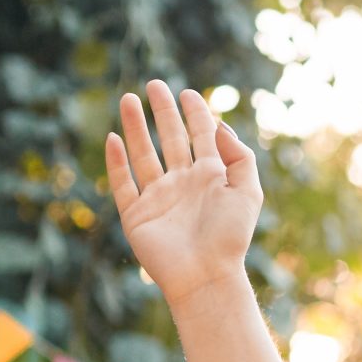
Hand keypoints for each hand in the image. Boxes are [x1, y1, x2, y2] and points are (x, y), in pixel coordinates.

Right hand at [105, 79, 261, 306]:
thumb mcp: (248, 192)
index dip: (195, 114)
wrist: (206, 276)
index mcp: (210, 178)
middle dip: (163, 112)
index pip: (201, 137)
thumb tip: (220, 125)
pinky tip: (113, 138)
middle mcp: (183, 185)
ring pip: (143, 155)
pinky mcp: (137, 215)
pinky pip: (123, 184)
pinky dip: (116, 162)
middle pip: (170, 139)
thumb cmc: (230, 238)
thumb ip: (239, 156)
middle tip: (154, 85)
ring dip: (136, 127)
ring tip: (129, 98)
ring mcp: (158, 199)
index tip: (187, 92)